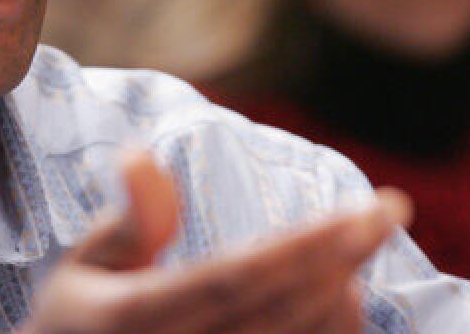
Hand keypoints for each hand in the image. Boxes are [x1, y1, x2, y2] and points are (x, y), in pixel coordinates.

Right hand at [22, 152, 411, 333]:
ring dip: (344, 296)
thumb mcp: (81, 269)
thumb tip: (141, 154)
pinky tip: (345, 295)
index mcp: (132, 322)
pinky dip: (334, 333)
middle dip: (343, 257)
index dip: (301, 246)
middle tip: (390, 211)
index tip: (358, 210)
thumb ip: (126, 222)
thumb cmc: (79, 325)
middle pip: (281, 309)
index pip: (232, 278)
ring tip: (361, 243)